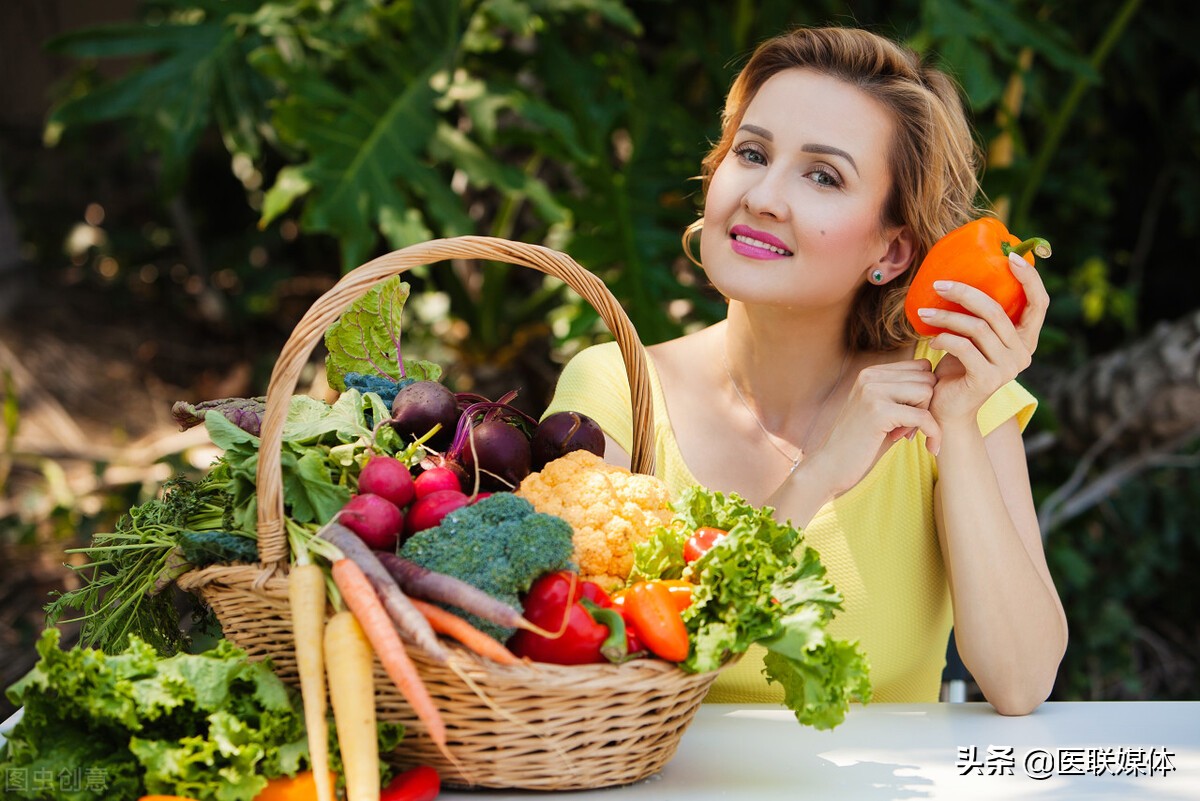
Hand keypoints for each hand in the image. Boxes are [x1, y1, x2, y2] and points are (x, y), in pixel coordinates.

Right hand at [805, 359, 939, 496]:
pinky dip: (933, 433)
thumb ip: (902, 397)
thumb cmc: (858, 445)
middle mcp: (870, 376)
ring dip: (929, 417)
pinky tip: (930, 448)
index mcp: (870, 373)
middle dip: (929, 405)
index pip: (920, 367)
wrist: (829, 468)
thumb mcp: (880, 413)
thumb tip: (936, 387)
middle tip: (913, 430)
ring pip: (927, 392)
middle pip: (927, 378)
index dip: (926, 392)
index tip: (917, 417)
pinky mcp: (878, 412)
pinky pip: (923, 416)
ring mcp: (873, 392)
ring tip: (911, 436)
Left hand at [917, 251, 1048, 425]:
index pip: (1038, 303)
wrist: (948, 409)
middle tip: (939, 283)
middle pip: (996, 311)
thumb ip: (981, 317)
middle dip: (965, 292)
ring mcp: (1008, 368)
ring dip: (946, 316)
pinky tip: (931, 339)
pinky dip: (944, 339)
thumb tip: (963, 277)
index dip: (1029, 278)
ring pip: (977, 328)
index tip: (1011, 257)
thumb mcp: (973, 338)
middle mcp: (1023, 353)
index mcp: (1025, 339)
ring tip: (924, 312)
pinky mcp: (988, 379)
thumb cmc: (958, 368)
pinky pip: (964, 347)